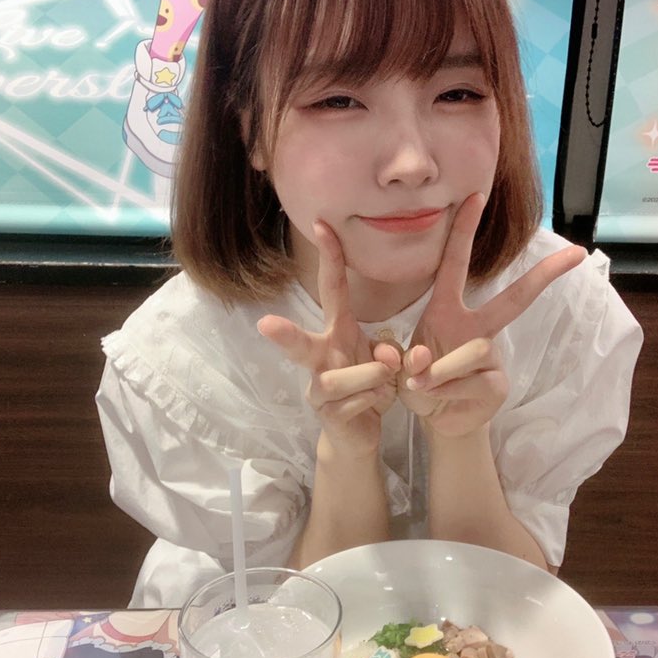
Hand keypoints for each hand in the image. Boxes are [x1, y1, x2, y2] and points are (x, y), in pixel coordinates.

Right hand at [258, 221, 400, 455]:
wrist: (358, 433)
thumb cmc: (369, 384)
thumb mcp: (387, 361)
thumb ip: (391, 352)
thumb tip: (389, 357)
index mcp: (337, 332)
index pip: (332, 289)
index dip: (329, 257)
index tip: (323, 224)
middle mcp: (321, 356)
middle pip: (299, 343)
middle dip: (284, 334)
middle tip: (265, 325)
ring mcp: (319, 389)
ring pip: (337, 379)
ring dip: (369, 376)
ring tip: (387, 379)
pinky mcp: (326, 416)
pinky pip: (353, 404)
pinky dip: (374, 401)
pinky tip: (378, 404)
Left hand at [398, 193, 586, 437]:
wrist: (437, 421)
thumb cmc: (419, 382)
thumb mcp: (400, 368)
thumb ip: (407, 361)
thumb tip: (421, 362)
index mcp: (446, 311)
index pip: (455, 264)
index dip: (464, 230)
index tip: (477, 196)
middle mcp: (474, 328)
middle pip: (513, 300)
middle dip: (544, 277)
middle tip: (576, 253)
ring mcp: (490, 356)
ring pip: (471, 353)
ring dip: (436, 373)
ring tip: (418, 385)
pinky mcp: (497, 385)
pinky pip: (467, 385)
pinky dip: (442, 394)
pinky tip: (434, 400)